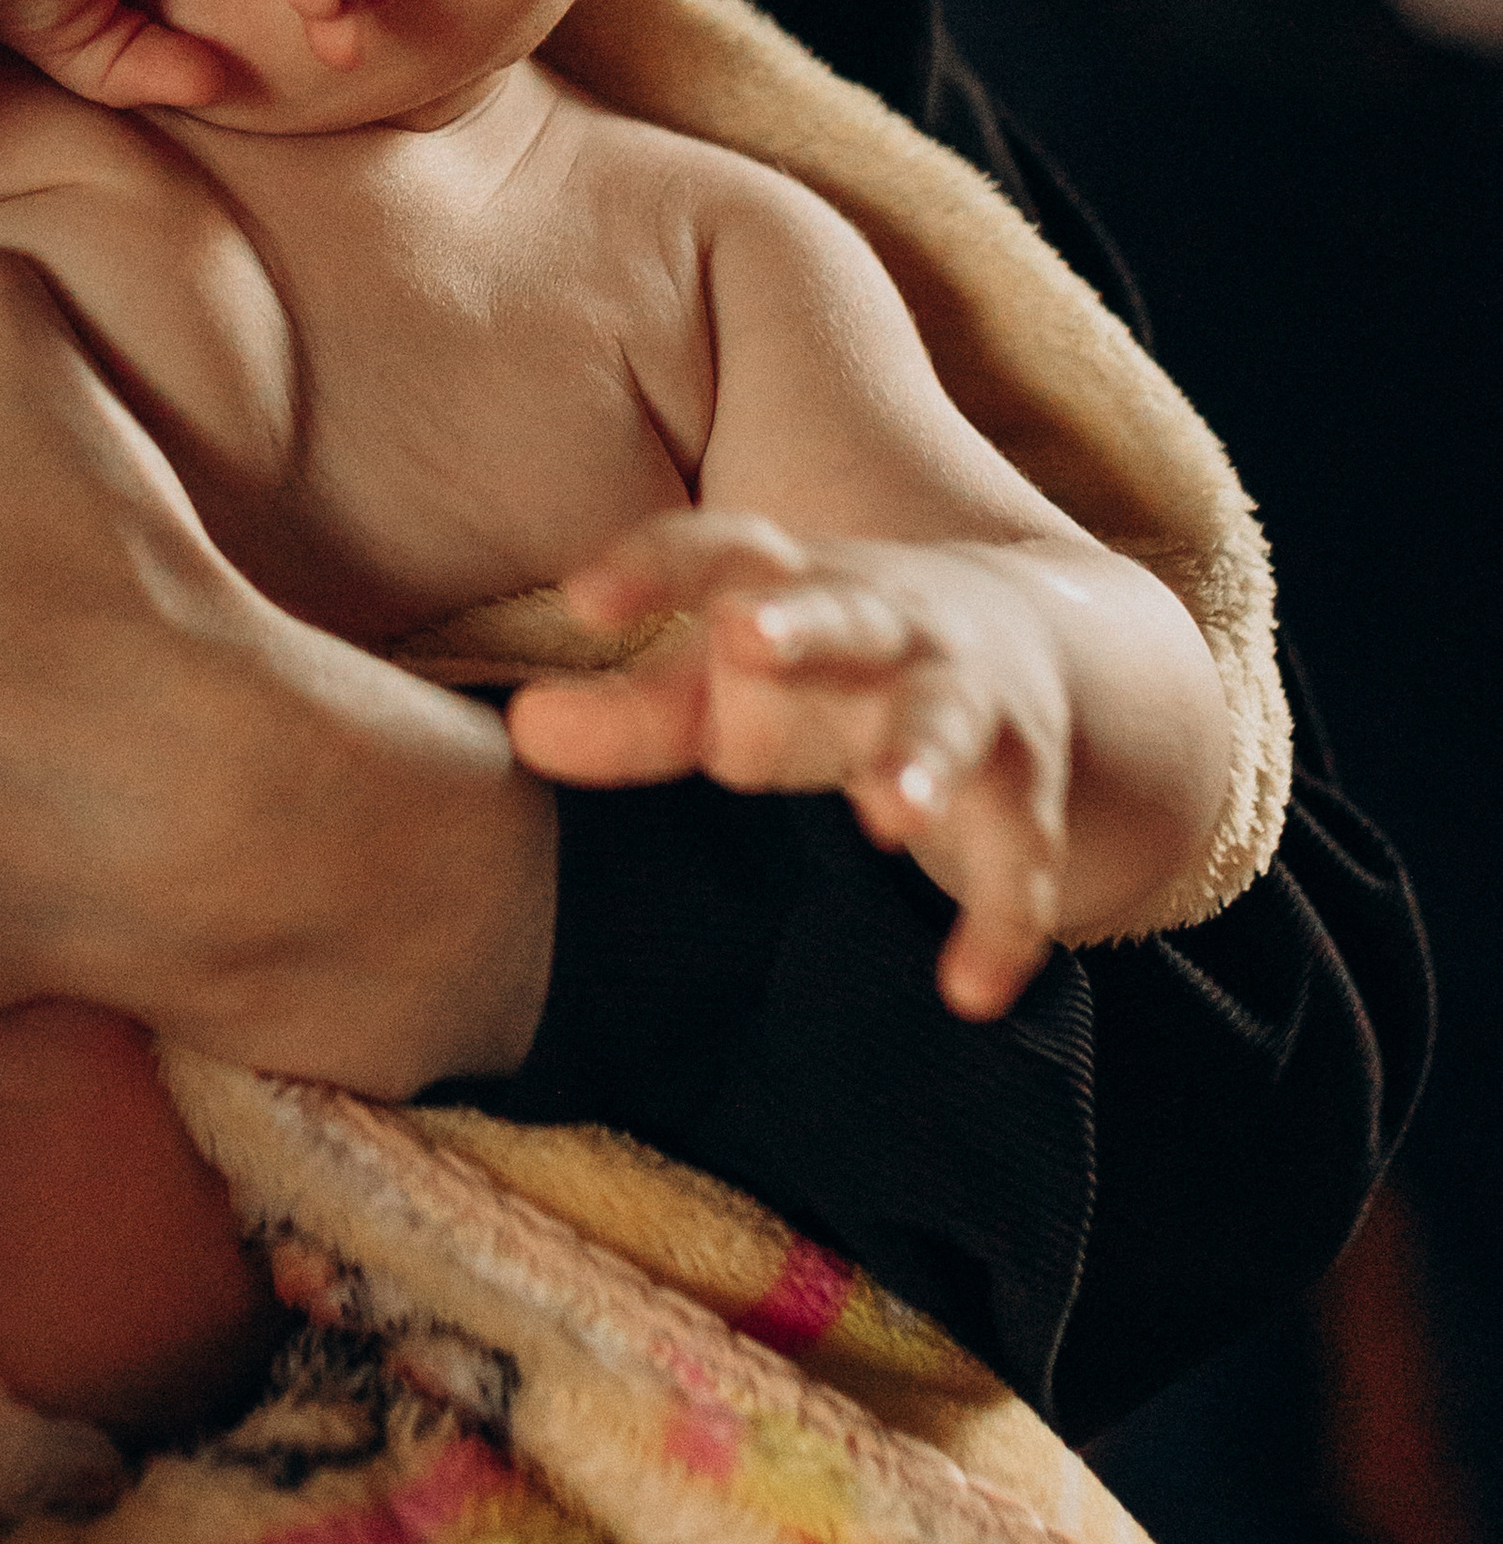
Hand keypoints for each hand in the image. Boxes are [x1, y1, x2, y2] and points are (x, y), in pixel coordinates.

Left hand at [506, 509, 1075, 1019]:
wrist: (1014, 636)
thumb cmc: (816, 662)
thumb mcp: (723, 675)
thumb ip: (632, 709)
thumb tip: (522, 730)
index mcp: (795, 582)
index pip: (716, 550)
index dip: (651, 569)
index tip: (583, 599)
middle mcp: (887, 624)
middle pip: (845, 614)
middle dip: (802, 624)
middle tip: (747, 636)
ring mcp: (964, 699)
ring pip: (950, 722)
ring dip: (923, 762)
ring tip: (890, 817)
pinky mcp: (1021, 788)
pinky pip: (1020, 857)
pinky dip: (1003, 922)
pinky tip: (971, 993)